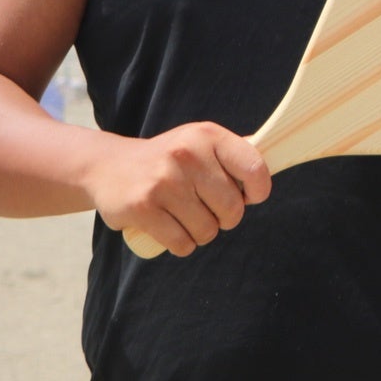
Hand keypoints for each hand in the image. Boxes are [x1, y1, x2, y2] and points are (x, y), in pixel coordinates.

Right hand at [84, 121, 271, 257]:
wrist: (108, 166)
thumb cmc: (167, 160)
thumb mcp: (200, 143)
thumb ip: (233, 157)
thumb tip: (272, 174)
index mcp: (207, 136)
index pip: (255, 170)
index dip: (258, 191)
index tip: (248, 197)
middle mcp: (186, 154)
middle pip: (233, 209)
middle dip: (225, 218)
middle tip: (207, 210)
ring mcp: (163, 181)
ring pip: (207, 230)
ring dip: (201, 233)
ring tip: (185, 217)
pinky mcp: (142, 207)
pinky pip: (182, 243)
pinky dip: (181, 244)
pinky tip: (170, 229)